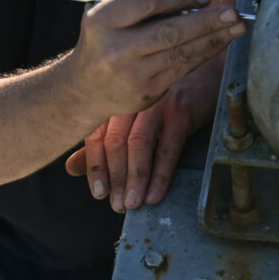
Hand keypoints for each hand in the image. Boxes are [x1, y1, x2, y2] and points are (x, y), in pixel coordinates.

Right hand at [62, 0, 242, 196]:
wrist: (85, 88)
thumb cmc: (102, 34)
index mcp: (103, 19)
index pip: (148, 4)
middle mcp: (115, 48)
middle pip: (169, 31)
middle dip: (206, 22)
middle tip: (233, 12)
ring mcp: (132, 73)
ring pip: (180, 53)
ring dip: (214, 39)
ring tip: (237, 27)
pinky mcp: (146, 92)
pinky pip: (182, 70)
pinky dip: (204, 55)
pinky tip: (220, 43)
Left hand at [65, 54, 222, 212]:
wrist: (207, 74)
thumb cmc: (166, 97)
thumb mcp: (133, 114)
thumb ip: (102, 140)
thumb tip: (71, 167)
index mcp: (117, 98)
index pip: (96, 134)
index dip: (95, 166)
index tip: (98, 193)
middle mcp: (133, 98)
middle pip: (115, 140)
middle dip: (115, 177)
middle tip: (117, 205)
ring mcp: (158, 103)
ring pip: (139, 144)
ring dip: (134, 179)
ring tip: (132, 204)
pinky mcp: (182, 111)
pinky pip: (168, 148)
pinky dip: (160, 175)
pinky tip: (155, 195)